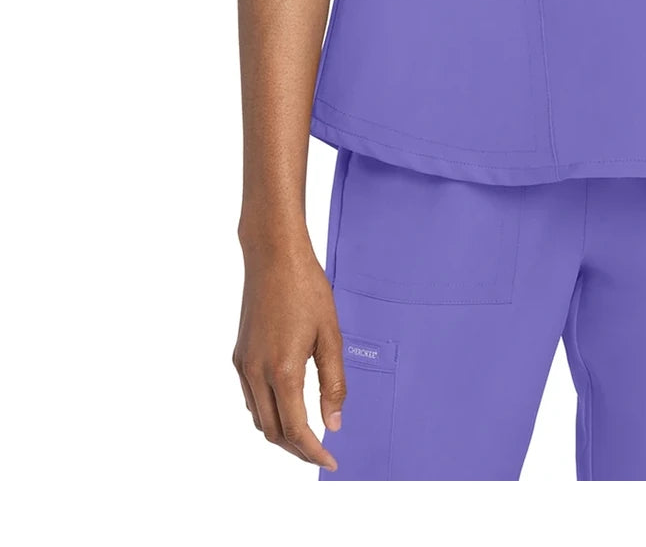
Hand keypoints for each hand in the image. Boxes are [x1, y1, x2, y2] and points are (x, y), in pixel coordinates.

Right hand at [232, 239, 346, 470]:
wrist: (273, 256)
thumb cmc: (306, 289)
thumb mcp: (331, 335)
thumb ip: (333, 383)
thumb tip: (334, 423)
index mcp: (283, 370)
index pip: (296, 430)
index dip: (313, 453)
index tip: (331, 462)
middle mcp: (256, 373)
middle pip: (273, 432)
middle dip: (297, 449)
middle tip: (321, 452)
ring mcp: (243, 364)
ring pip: (258, 418)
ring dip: (281, 433)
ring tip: (307, 434)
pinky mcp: (239, 355)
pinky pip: (250, 397)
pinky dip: (268, 412)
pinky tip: (287, 405)